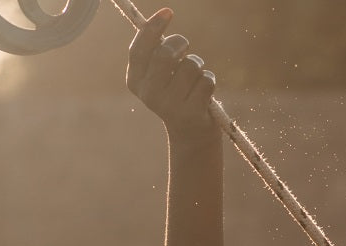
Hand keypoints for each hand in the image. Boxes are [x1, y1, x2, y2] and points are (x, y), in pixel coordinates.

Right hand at [126, 9, 217, 143]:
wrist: (191, 133)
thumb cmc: (178, 94)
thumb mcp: (162, 75)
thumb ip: (158, 51)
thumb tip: (162, 16)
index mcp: (135, 81)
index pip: (140, 49)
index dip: (153, 28)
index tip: (168, 12)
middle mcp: (149, 94)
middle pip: (165, 55)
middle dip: (180, 43)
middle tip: (185, 45)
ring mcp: (169, 105)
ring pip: (190, 66)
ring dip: (199, 66)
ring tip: (196, 78)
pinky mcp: (191, 113)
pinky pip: (206, 81)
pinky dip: (210, 80)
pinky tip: (205, 93)